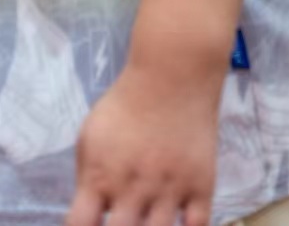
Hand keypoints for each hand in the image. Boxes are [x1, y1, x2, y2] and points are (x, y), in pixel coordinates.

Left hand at [66, 60, 220, 225]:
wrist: (174, 76)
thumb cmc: (126, 106)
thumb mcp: (90, 139)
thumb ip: (87, 180)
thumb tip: (91, 215)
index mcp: (99, 178)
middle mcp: (133, 189)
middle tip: (124, 221)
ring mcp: (170, 189)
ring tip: (147, 222)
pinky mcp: (201, 185)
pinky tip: (180, 224)